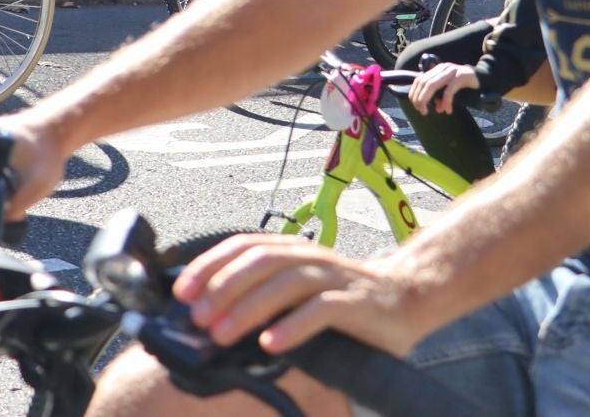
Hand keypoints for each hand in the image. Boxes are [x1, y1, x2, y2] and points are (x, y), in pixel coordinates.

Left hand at [174, 235, 430, 355]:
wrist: (408, 299)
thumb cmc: (344, 301)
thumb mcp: (299, 294)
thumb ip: (264, 299)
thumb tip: (208, 318)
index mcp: (294, 251)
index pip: (246, 246)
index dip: (211, 264)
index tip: (182, 291)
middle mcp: (313, 257)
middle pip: (262, 261)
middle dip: (224, 287)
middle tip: (197, 317)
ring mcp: (336, 278)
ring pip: (287, 281)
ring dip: (249, 307)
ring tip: (221, 333)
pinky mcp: (358, 303)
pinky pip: (323, 310)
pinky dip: (294, 325)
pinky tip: (271, 344)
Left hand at [407, 63, 478, 114]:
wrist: (483, 76)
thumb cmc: (464, 84)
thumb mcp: (450, 90)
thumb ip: (442, 98)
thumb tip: (437, 109)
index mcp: (437, 69)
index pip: (419, 79)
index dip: (414, 92)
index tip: (415, 105)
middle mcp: (443, 68)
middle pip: (424, 83)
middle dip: (419, 99)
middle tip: (422, 111)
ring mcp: (452, 71)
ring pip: (432, 85)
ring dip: (427, 100)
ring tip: (429, 111)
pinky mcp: (461, 76)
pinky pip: (449, 90)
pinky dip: (446, 102)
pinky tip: (448, 110)